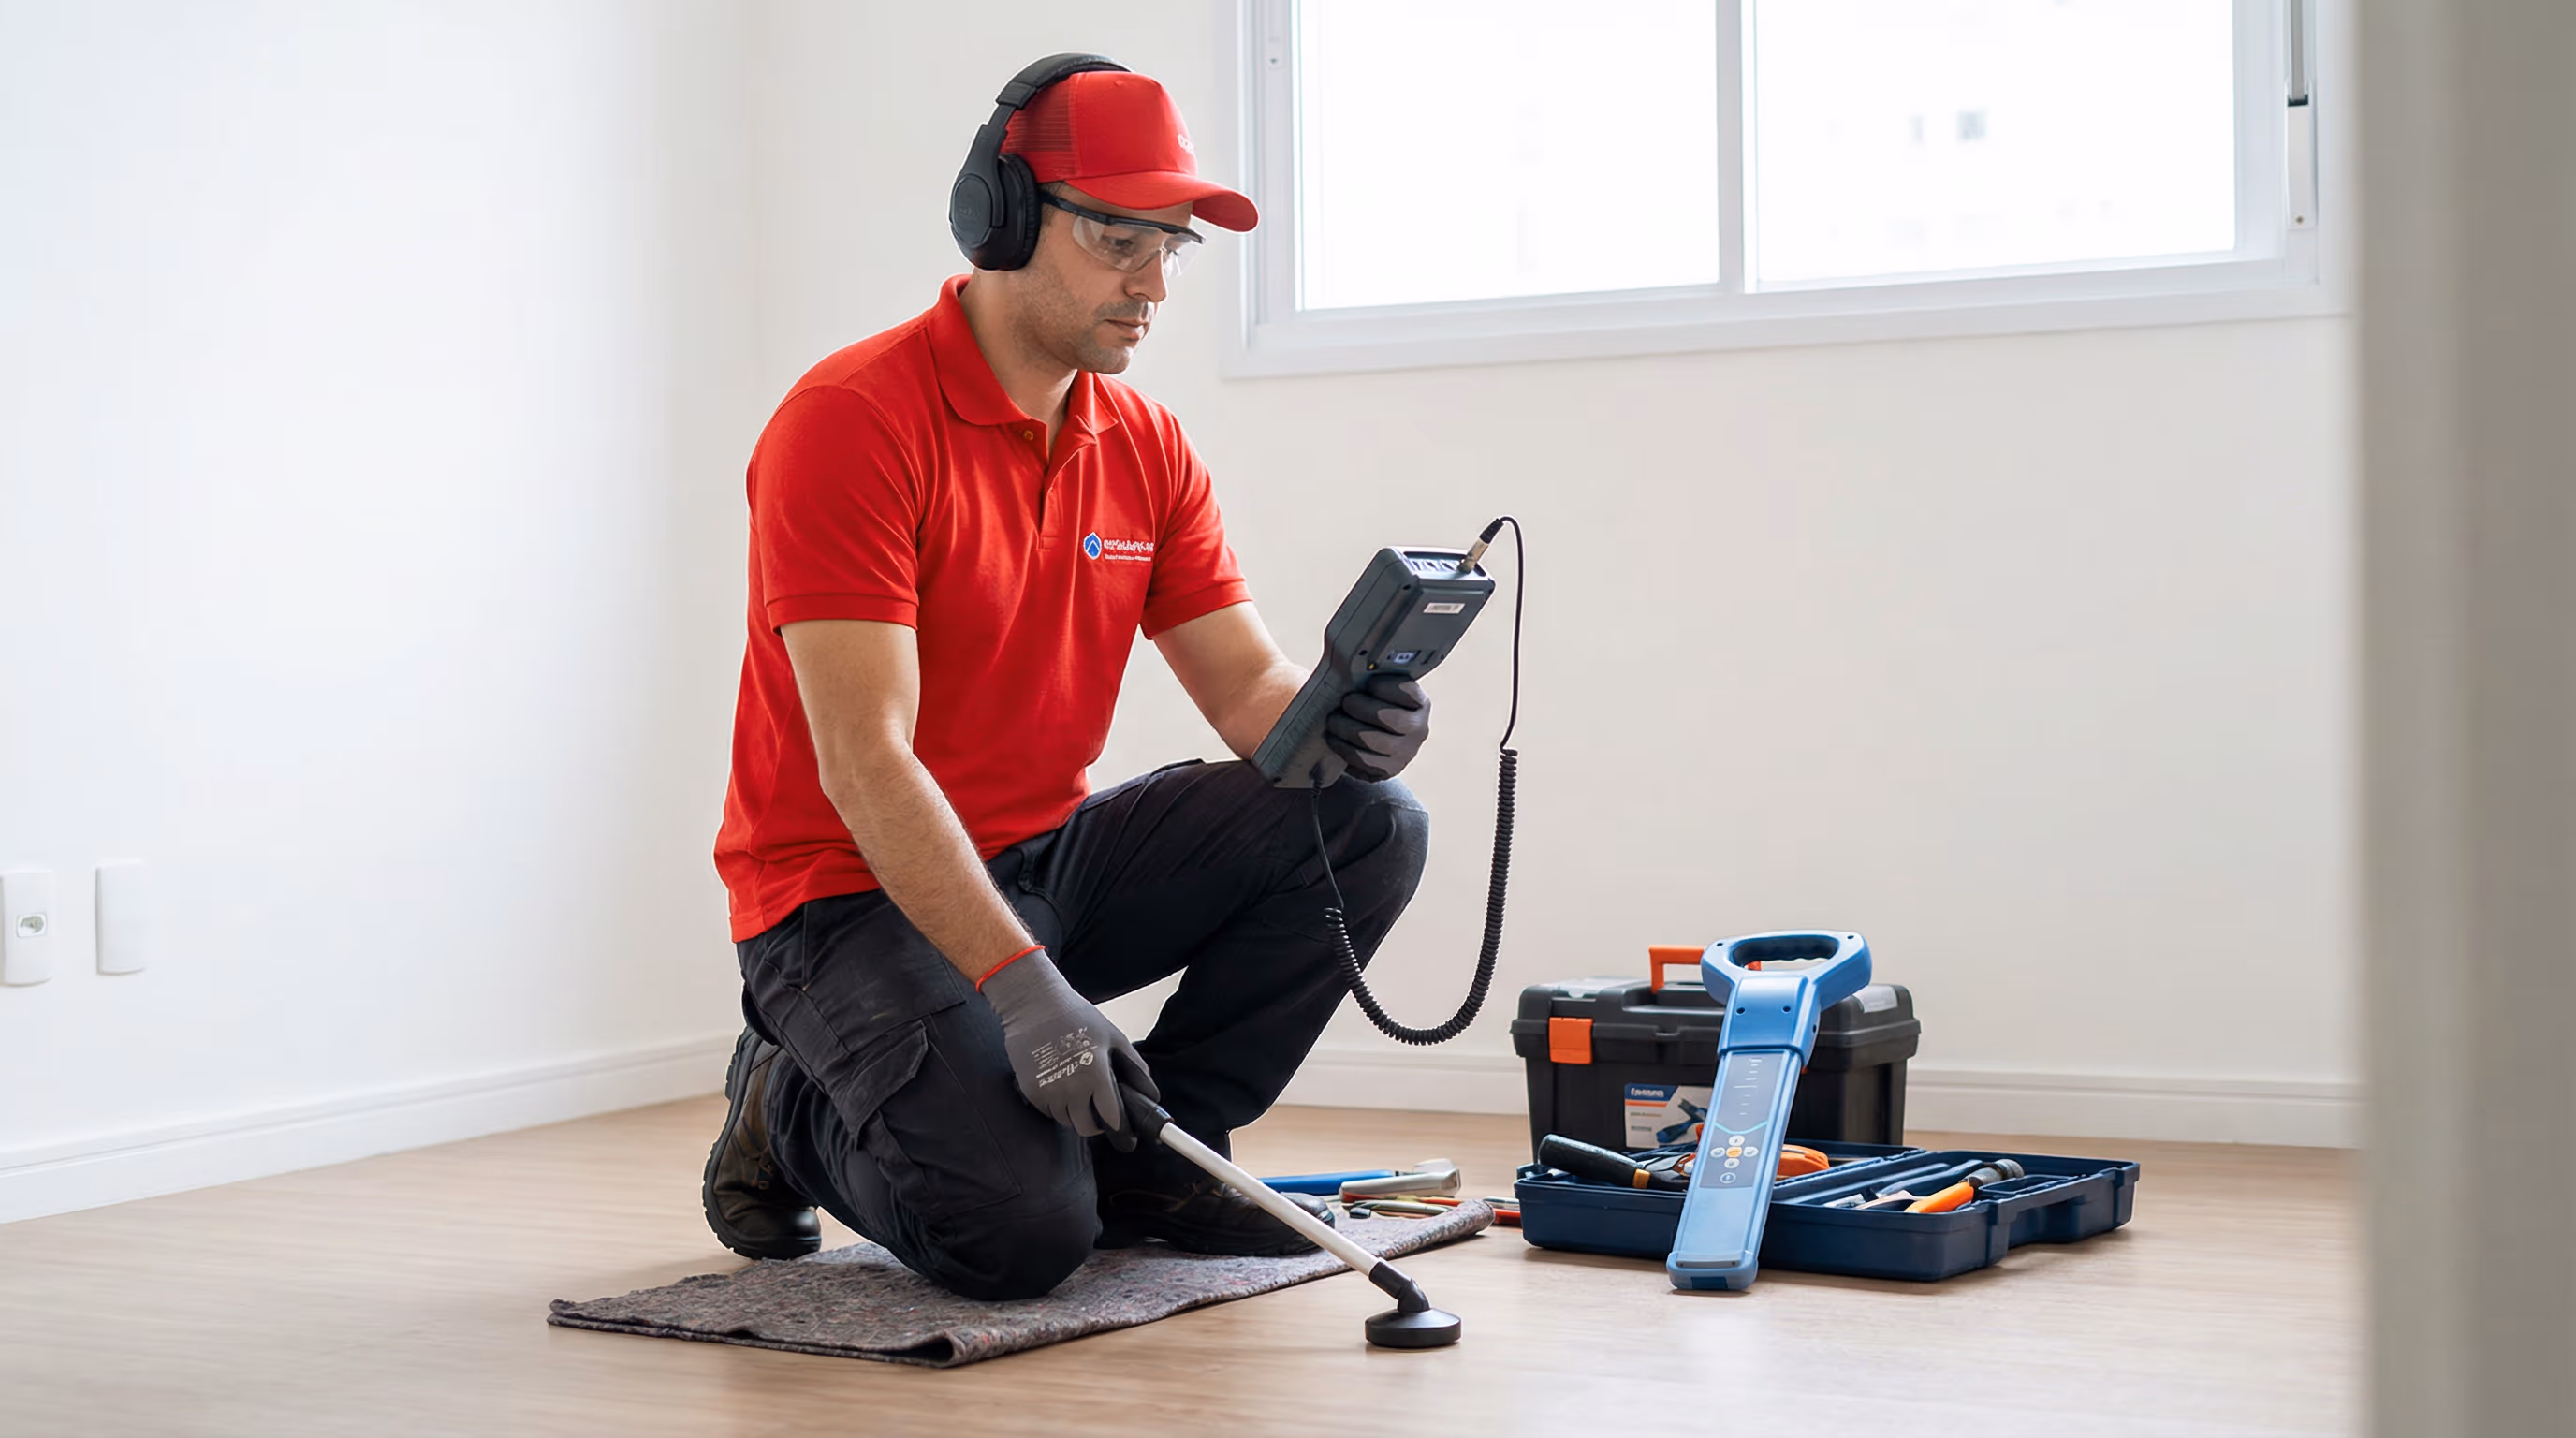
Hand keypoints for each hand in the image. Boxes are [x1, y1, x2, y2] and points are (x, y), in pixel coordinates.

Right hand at [979, 948, 1158, 1142]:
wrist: (1034, 1005)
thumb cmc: (1076, 1016)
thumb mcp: (1113, 1036)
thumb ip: (1134, 1067)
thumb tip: (1150, 1094)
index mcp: (1095, 1074)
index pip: (1111, 1118)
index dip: (1120, 1126)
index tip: (1125, 1132)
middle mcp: (1070, 1088)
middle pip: (1085, 1128)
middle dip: (1095, 1124)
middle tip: (1098, 1111)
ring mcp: (1048, 1091)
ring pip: (1065, 1120)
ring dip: (1074, 1112)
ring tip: (1077, 1089)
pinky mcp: (1030, 1090)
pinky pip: (1048, 1111)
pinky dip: (1056, 1104)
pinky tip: (1059, 1083)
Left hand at [1322, 676, 1429, 781]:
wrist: (1372, 736)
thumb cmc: (1371, 703)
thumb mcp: (1377, 689)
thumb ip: (1370, 675)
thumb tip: (1349, 658)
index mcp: (1419, 703)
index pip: (1407, 692)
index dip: (1385, 686)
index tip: (1367, 681)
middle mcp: (1418, 729)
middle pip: (1389, 718)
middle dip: (1361, 707)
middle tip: (1344, 701)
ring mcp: (1405, 752)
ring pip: (1374, 741)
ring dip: (1347, 729)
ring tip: (1333, 720)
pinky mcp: (1388, 770)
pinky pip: (1364, 762)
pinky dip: (1344, 749)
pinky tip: (1333, 739)